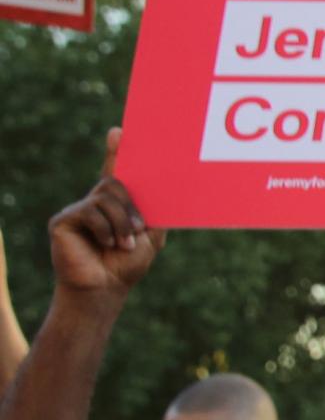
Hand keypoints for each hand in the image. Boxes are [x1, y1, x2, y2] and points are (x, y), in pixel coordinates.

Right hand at [48, 132, 162, 298]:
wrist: (106, 288)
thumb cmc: (128, 264)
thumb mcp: (151, 235)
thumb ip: (153, 210)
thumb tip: (165, 184)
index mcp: (117, 204)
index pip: (116, 172)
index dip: (116, 151)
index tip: (119, 131)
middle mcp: (95, 202)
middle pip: (116, 183)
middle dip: (132, 206)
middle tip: (139, 230)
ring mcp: (78, 209)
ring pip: (106, 196)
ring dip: (122, 222)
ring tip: (124, 244)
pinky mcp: (63, 220)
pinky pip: (89, 211)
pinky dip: (105, 229)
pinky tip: (107, 244)